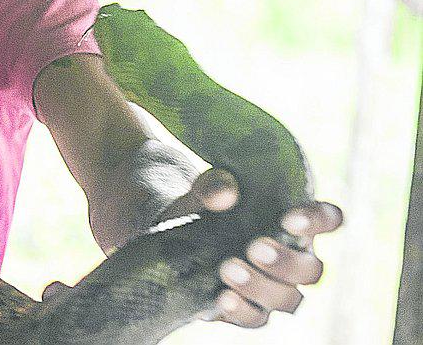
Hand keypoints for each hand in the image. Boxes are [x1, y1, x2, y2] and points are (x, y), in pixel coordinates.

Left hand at [165, 169, 342, 327]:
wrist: (178, 244)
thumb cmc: (204, 212)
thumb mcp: (202, 194)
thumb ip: (212, 188)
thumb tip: (223, 193)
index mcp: (294, 223)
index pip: (328, 219)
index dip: (319, 220)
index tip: (289, 218)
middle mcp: (293, 259)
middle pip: (312, 270)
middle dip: (287, 263)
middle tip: (255, 248)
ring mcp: (274, 289)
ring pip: (289, 300)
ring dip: (261, 287)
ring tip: (228, 269)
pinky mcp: (251, 311)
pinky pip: (257, 319)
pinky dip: (242, 310)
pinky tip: (223, 297)